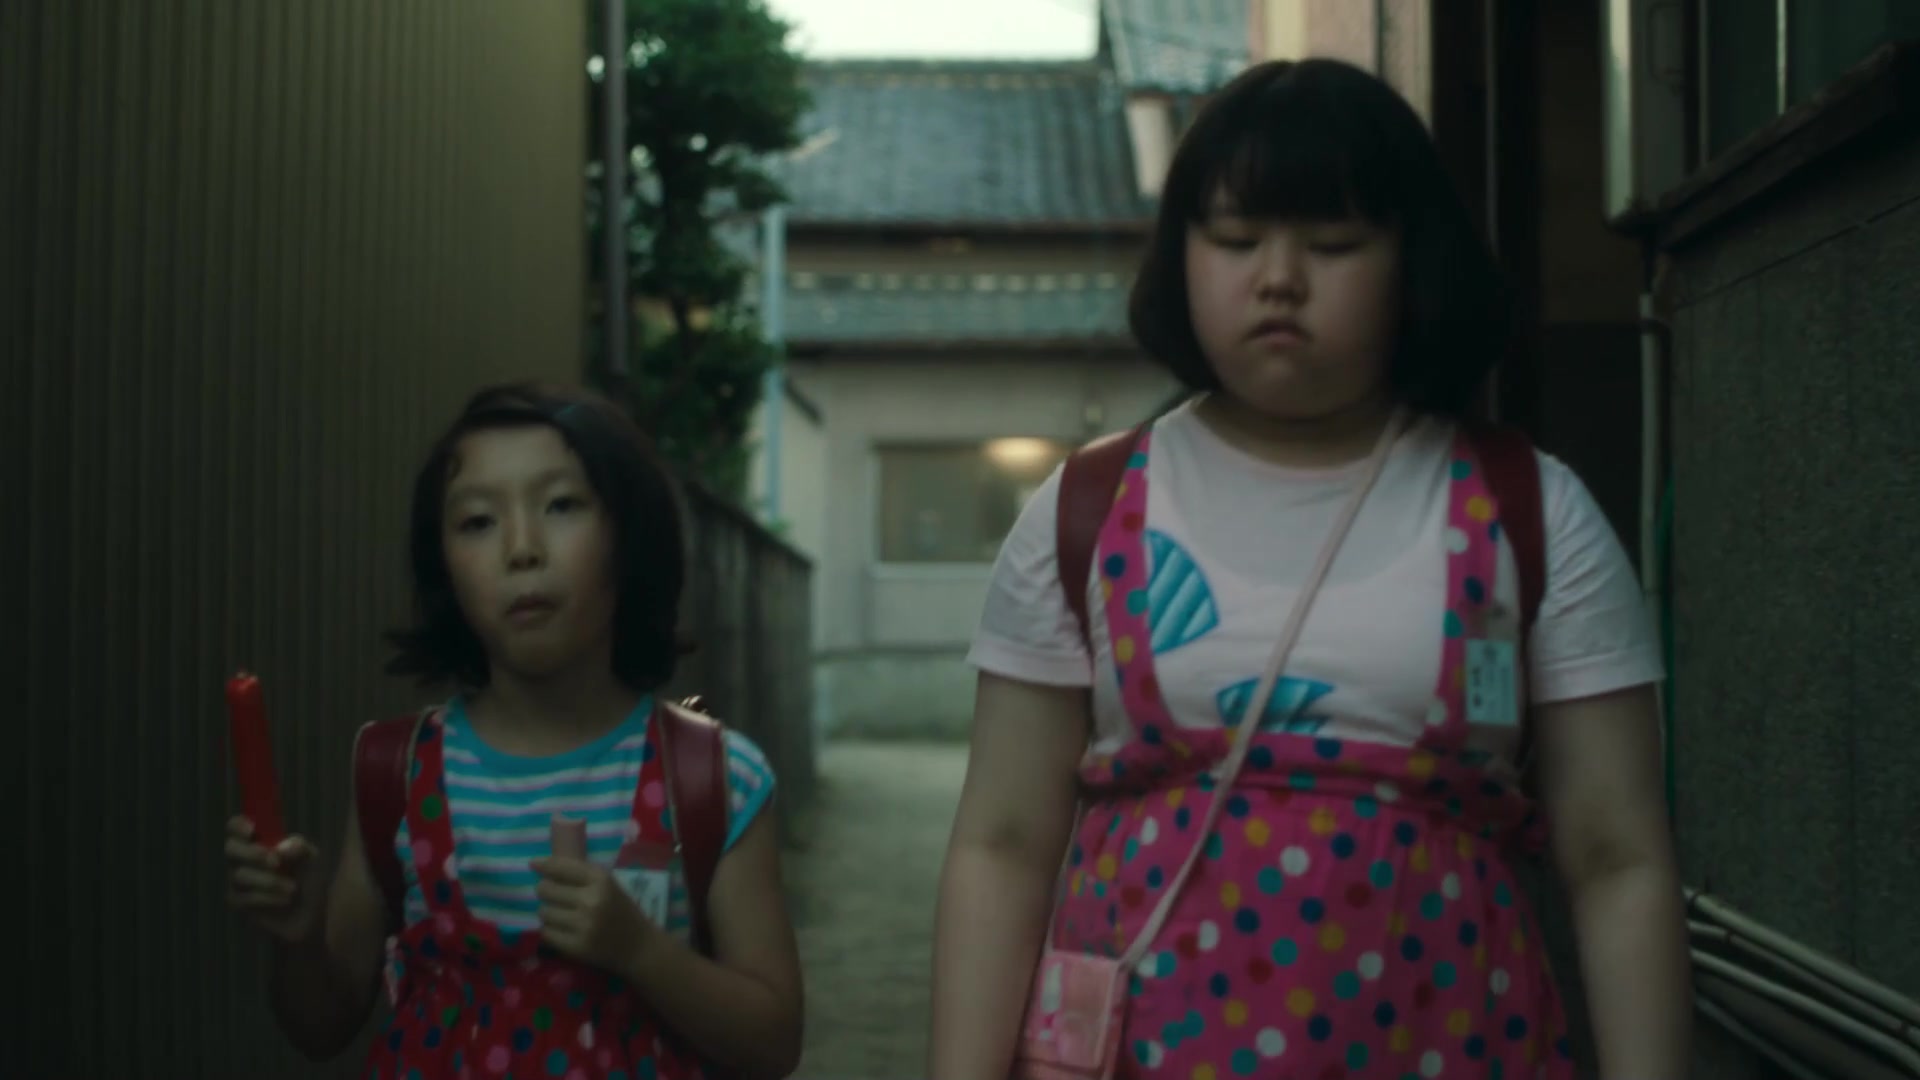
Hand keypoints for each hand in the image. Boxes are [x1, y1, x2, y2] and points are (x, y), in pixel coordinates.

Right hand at [224, 814, 324, 943]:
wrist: (312, 911)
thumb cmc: (308, 877)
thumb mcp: (311, 858)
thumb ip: (299, 848)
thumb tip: (282, 847)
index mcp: (258, 841)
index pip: (235, 827)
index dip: (238, 826)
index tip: (252, 830)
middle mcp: (242, 858)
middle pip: (230, 849)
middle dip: (252, 854)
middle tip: (276, 862)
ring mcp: (237, 881)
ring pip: (239, 875)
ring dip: (268, 881)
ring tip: (293, 888)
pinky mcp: (239, 903)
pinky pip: (244, 897)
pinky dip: (267, 897)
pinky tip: (285, 900)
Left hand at [531, 856, 655, 973]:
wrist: (638, 946)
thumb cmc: (620, 910)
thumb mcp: (608, 885)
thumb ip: (580, 875)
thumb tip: (540, 865)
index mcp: (601, 880)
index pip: (562, 867)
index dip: (544, 865)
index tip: (534, 864)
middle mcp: (591, 900)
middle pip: (546, 890)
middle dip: (546, 891)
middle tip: (554, 896)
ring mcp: (583, 925)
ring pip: (543, 912)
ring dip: (548, 912)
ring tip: (561, 915)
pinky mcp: (576, 947)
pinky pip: (546, 933)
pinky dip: (550, 930)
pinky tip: (562, 930)